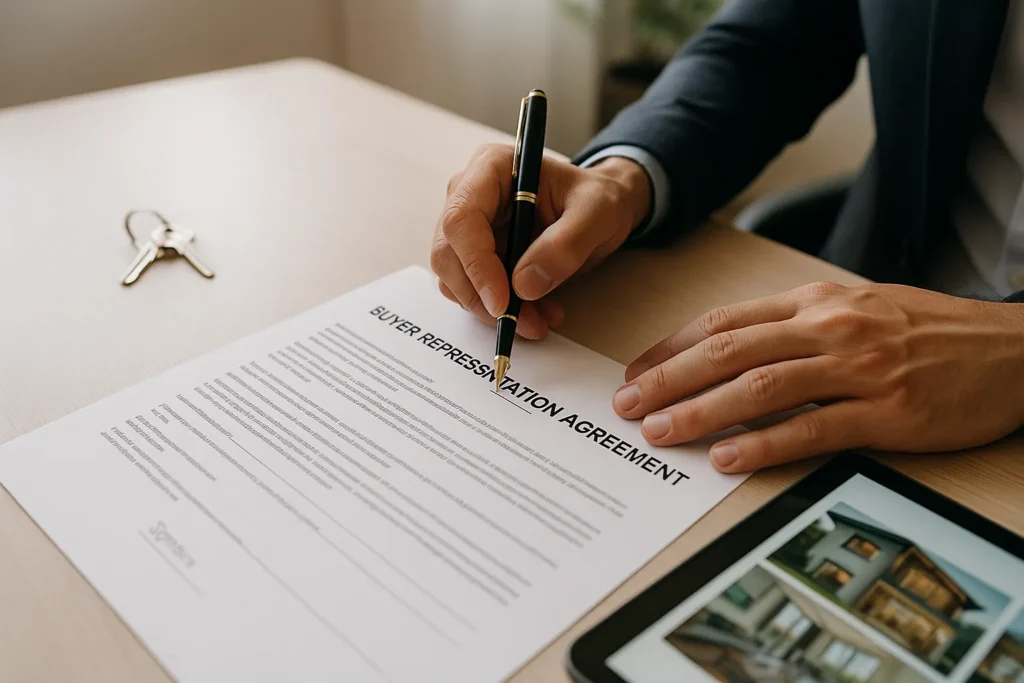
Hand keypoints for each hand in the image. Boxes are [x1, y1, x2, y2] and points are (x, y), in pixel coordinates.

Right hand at [431, 145, 650, 337]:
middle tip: (524, 322)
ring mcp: (469, 226)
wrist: (599, 211)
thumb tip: (524, 285)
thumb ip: (566, 244)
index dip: (476, 264)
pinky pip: (473, 290)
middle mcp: (470, 194)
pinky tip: (534, 312)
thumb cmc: (598, 200)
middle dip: (482, 296)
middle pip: (449, 253)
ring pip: (455, 278)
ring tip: (539, 319)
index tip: (501, 302)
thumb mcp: (597, 213)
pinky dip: (499, 310)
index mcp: (492, 168)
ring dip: (492, 309)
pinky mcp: (475, 254)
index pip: (462, 218)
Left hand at [612, 282, 1023, 471]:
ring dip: (701, 411)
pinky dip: (763, 444)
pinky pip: (812, 429)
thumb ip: (795, 325)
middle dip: (668, 379)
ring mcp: (859, 370)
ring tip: (660, 430)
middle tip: (626, 403)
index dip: (672, 347)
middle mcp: (830, 328)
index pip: (726, 321)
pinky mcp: (887, 412)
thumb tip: (730, 351)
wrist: (1014, 348)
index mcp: (817, 302)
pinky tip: (726, 457)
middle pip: (729, 351)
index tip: (637, 370)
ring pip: (760, 387)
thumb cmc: (928, 331)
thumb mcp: (857, 308)